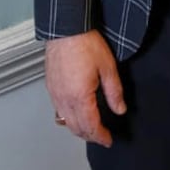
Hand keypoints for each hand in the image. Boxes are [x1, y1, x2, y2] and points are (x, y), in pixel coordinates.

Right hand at [45, 30, 125, 146]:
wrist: (66, 28)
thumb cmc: (85, 43)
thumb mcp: (108, 67)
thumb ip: (114, 92)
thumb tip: (119, 109)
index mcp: (80, 97)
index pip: (91, 126)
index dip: (100, 136)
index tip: (108, 140)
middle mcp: (64, 99)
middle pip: (76, 128)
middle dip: (90, 136)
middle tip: (101, 137)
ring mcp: (55, 93)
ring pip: (65, 121)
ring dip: (78, 129)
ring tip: (90, 129)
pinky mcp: (50, 86)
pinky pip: (58, 110)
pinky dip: (67, 118)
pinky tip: (75, 114)